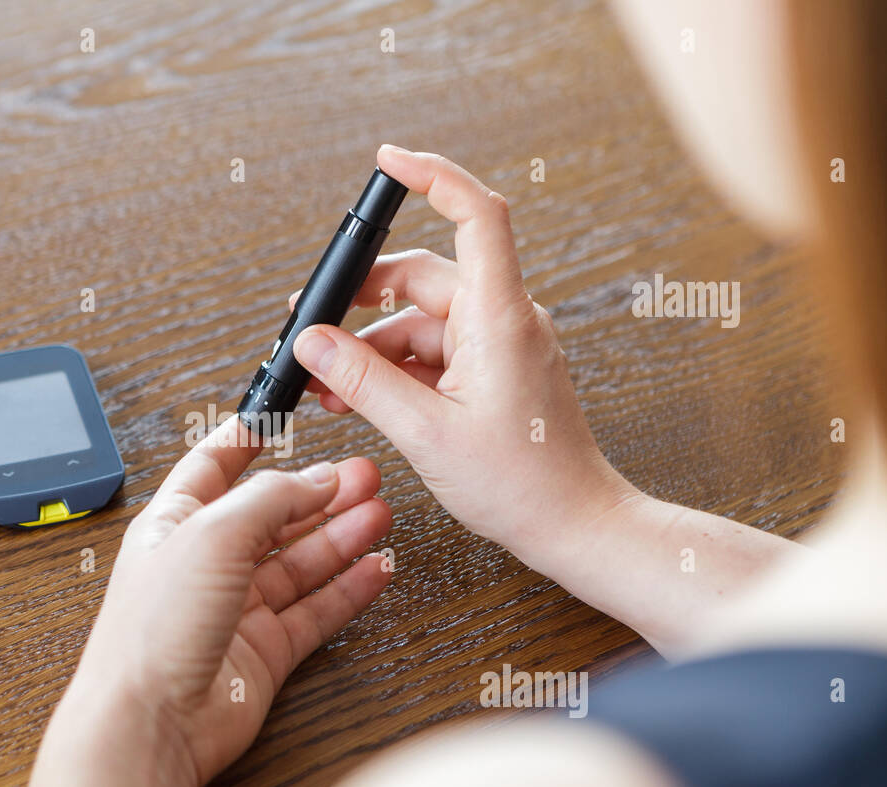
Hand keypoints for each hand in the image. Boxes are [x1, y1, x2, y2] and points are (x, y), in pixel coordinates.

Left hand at [80, 415, 390, 786]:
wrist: (150, 723)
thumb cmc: (151, 632)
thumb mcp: (212, 535)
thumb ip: (269, 500)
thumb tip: (314, 477)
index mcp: (175, 524)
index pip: (214, 467)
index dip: (247, 440)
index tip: (281, 416)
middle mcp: (206, 564)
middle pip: (272, 515)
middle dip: (318, 492)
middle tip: (364, 474)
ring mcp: (237, 609)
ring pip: (300, 562)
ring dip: (341, 535)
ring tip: (380, 512)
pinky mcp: (265, 652)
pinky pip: (316, 611)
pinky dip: (349, 589)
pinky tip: (375, 568)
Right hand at [291, 145, 635, 564]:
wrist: (573, 526)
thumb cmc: (522, 484)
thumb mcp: (425, 432)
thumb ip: (364, 382)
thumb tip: (314, 343)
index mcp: (499, 318)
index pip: (476, 215)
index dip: (433, 176)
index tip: (388, 161)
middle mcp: (502, 320)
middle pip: (423, 277)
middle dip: (362, 299)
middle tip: (312, 326)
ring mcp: (498, 346)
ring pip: (420, 321)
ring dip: (370, 347)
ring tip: (327, 385)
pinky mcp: (492, 372)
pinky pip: (432, 353)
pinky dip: (393, 369)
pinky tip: (357, 396)